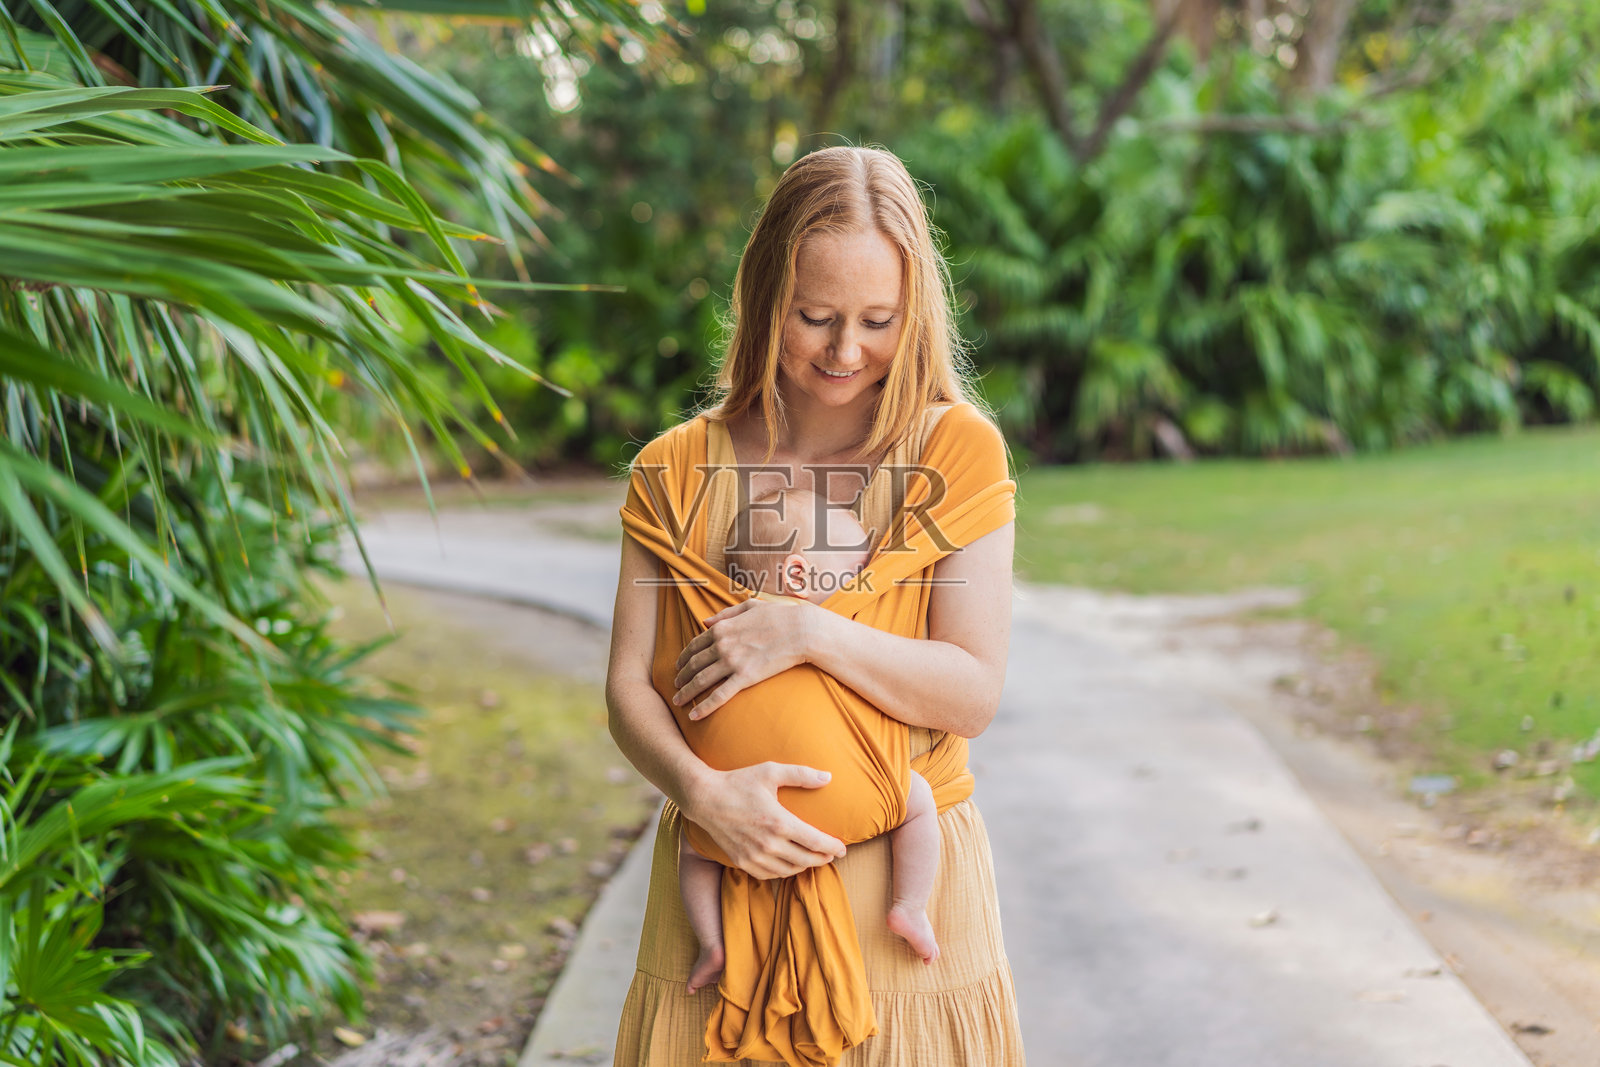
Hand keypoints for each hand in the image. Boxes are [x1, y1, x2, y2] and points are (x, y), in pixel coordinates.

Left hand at [671, 598, 819, 718]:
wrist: (801, 630)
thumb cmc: (780, 616)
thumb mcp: (750, 606)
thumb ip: (726, 614)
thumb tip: (705, 621)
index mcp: (722, 628)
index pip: (694, 646)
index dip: (684, 657)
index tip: (679, 666)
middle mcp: (722, 645)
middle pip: (693, 664)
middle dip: (681, 676)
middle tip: (675, 685)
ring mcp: (732, 662)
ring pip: (700, 681)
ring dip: (686, 692)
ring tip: (678, 701)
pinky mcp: (745, 677)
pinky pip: (719, 695)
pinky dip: (704, 706)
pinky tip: (694, 715)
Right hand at [683, 762, 846, 878]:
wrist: (704, 798)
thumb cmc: (738, 781)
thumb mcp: (771, 771)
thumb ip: (801, 774)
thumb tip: (828, 777)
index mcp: (779, 822)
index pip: (815, 842)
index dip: (833, 847)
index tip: (843, 848)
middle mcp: (768, 843)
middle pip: (805, 860)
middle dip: (823, 859)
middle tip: (832, 854)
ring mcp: (753, 855)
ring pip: (789, 870)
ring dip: (805, 867)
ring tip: (813, 858)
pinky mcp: (741, 862)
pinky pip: (769, 875)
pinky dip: (784, 872)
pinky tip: (790, 864)